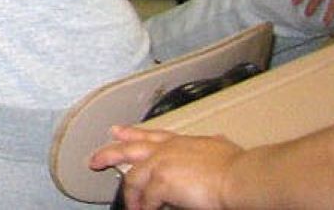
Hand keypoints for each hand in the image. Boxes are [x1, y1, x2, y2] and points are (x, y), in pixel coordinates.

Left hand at [89, 126, 239, 209]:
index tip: (115, 131)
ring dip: (132, 195)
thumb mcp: (220, 146)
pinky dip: (145, 207)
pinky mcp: (161, 182)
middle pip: (128, 150)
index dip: (131, 133)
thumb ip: (211, 144)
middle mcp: (166, 150)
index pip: (150, 136)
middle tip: (94, 161)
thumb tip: (217, 139)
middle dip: (108, 154)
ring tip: (131, 207)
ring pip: (134, 179)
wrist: (240, 176)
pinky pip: (146, 199)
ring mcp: (160, 165)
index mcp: (179, 142)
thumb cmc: (237, 166)